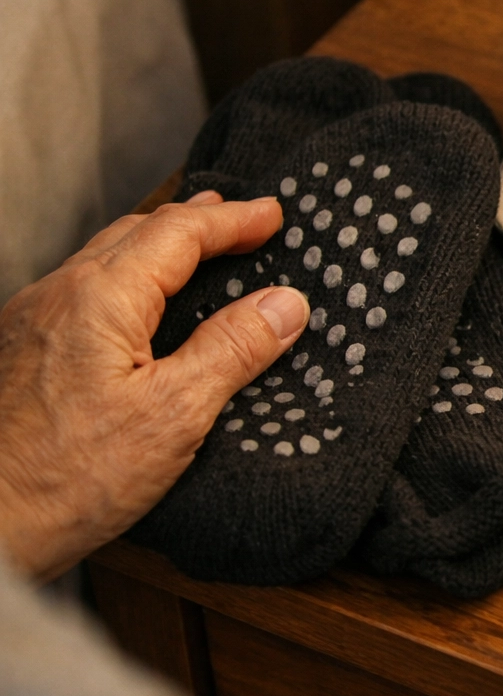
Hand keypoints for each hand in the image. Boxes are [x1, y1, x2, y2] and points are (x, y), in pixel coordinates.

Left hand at [0, 193, 309, 579]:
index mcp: (99, 298)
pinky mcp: (21, 353)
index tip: (273, 216)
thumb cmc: (69, 479)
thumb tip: (284, 304)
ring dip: (159, 247)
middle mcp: (57, 295)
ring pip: (104, 260)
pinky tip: (141, 307)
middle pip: (136, 233)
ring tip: (198, 251)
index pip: (178, 232)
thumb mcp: (175, 414)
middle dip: (196, 223)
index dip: (231, 220)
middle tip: (242, 224)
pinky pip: (83, 292)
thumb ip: (232, 350)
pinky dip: (128, 280)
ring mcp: (31, 322)